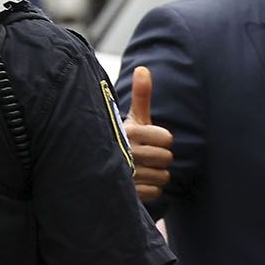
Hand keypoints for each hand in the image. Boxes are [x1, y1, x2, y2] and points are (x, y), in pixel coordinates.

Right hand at [123, 67, 173, 202]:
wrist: (97, 167)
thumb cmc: (123, 139)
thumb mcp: (132, 118)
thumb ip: (141, 96)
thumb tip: (143, 69)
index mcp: (130, 132)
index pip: (167, 139)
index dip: (162, 140)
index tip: (148, 140)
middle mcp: (126, 153)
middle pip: (167, 158)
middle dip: (159, 158)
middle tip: (144, 156)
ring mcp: (126, 175)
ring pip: (163, 177)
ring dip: (155, 175)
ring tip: (140, 170)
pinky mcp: (126, 195)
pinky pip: (155, 193)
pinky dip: (150, 190)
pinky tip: (138, 184)